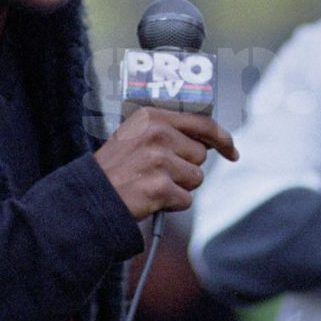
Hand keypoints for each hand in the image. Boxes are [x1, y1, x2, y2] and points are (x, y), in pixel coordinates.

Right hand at [94, 107, 237, 219]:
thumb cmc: (115, 169)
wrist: (89, 197)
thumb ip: (168, 131)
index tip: (231, 151)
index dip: (222, 139)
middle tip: (157, 173)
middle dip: (185, 168)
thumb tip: (207, 141)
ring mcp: (159, 159)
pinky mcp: (160, 186)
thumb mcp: (136, 135)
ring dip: (178, 187)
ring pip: (195, 178)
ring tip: (150, 184)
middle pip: (200, 155)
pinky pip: (185, 199)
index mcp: (153, 116)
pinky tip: (150, 198)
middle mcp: (157, 133)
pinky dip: (171, 204)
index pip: (203, 123)